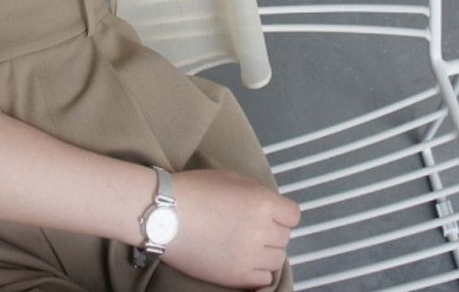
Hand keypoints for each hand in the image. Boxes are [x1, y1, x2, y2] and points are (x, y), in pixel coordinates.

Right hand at [162, 168, 301, 289]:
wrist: (165, 215)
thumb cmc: (196, 189)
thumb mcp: (233, 179)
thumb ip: (257, 193)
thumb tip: (268, 207)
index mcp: (263, 202)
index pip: (293, 215)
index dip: (282, 213)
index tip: (270, 213)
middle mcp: (262, 230)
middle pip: (285, 237)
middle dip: (272, 230)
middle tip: (251, 226)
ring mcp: (250, 256)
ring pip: (276, 259)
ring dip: (265, 251)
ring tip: (245, 244)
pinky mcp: (237, 277)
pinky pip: (263, 279)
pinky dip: (257, 271)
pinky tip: (242, 260)